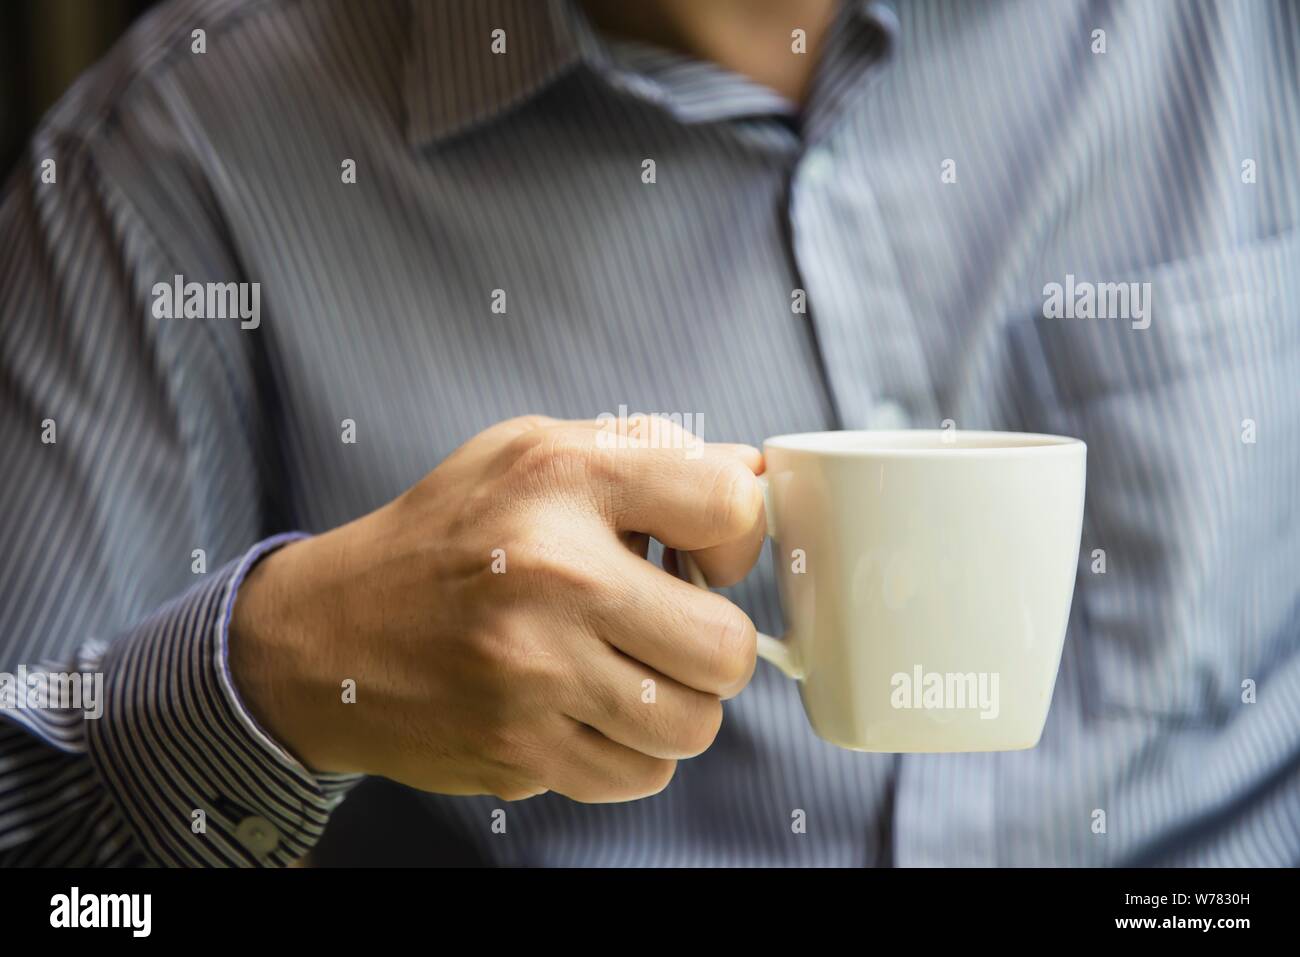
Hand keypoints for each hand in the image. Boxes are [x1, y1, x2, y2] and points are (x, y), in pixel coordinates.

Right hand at [229, 415, 765, 801]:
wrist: (329, 634)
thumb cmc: (447, 534)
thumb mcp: (533, 452)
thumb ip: (646, 452)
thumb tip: (754, 480)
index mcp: (562, 478)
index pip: (729, 505)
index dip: (737, 538)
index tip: (701, 555)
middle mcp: (550, 572)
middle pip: (726, 645)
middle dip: (714, 643)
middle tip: (672, 630)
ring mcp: (531, 673)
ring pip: (693, 726)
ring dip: (676, 706)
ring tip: (628, 672)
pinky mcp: (517, 751)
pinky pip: (639, 776)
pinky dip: (630, 753)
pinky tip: (586, 709)